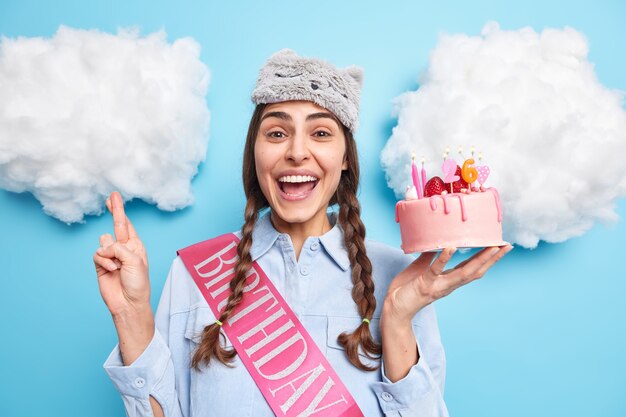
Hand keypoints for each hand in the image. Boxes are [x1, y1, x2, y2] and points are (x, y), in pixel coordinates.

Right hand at [93, 191, 150, 316]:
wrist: (128, 302)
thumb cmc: (137, 283)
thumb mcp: (135, 260)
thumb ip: (119, 247)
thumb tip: (103, 245)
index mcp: (135, 245)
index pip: (126, 224)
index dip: (120, 210)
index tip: (115, 196)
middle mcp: (123, 248)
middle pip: (115, 225)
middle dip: (114, 211)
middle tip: (110, 198)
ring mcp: (111, 256)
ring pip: (104, 241)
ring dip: (111, 253)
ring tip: (118, 266)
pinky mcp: (100, 264)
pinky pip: (98, 253)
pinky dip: (104, 261)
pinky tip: (111, 269)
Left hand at [384, 245, 512, 322]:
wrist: (393, 308)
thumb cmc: (406, 289)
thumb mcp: (421, 269)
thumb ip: (430, 257)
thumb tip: (438, 241)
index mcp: (449, 280)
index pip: (472, 268)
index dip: (487, 258)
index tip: (501, 246)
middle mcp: (448, 284)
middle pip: (476, 271)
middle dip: (492, 259)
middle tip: (506, 246)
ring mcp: (438, 285)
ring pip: (463, 273)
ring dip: (479, 260)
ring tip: (491, 247)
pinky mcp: (424, 284)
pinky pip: (435, 270)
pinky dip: (444, 259)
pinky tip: (451, 248)